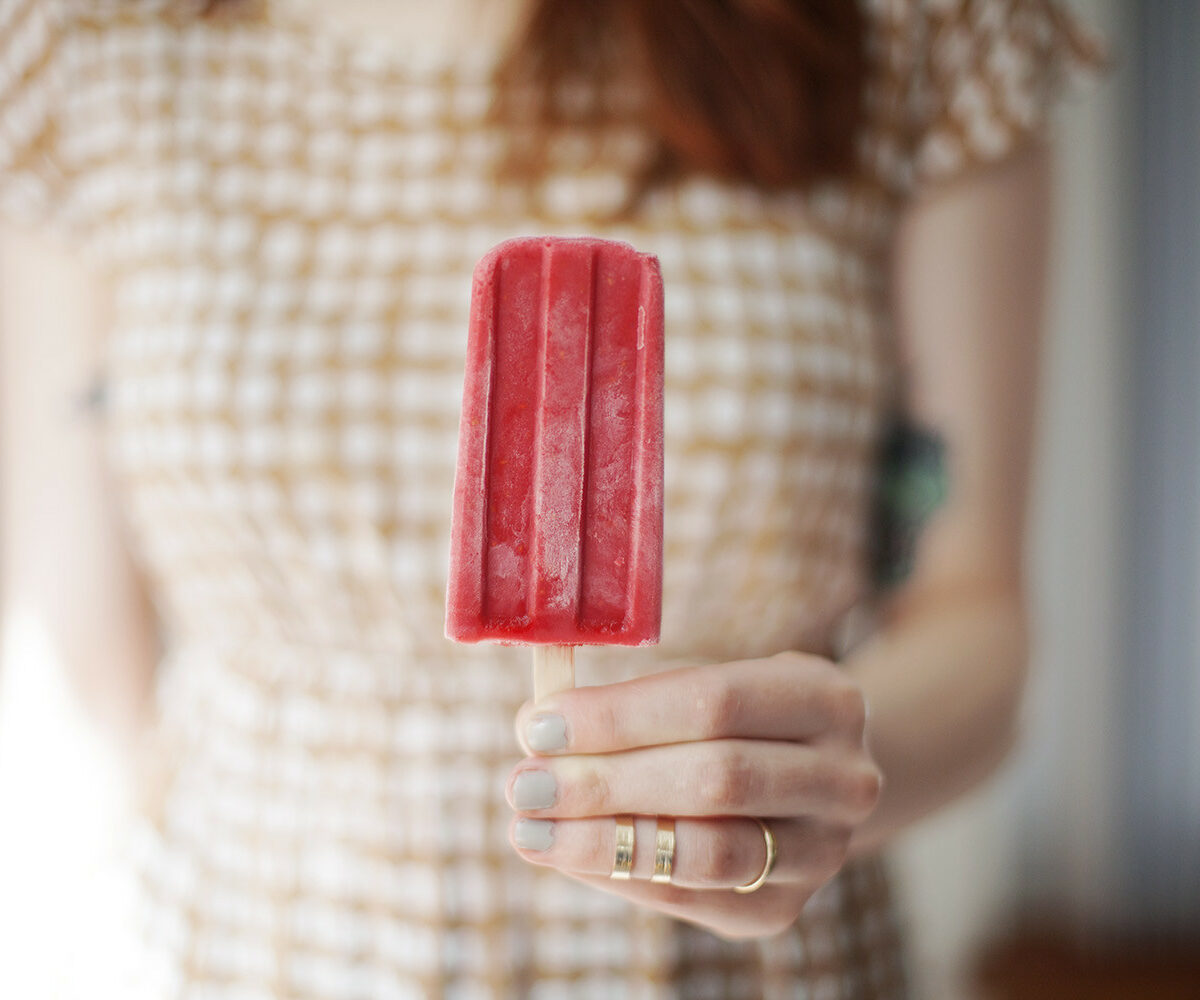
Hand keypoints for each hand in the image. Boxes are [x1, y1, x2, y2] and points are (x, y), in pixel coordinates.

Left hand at [505, 652, 882, 940]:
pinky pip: (690, 897)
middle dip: (607, 781)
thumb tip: (538, 725)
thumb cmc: (737, 717)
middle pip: (716, 779)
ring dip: (605, 841)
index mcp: (826, 700)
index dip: (622, 715)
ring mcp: (821, 853)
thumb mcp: (708, 684)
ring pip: (709, 852)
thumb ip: (635, 703)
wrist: (809, 779)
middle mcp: (843, 780)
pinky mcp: (781, 909)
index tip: (541, 722)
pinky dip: (619, 876)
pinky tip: (565, 854)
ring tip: (530, 828)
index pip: (715, 702)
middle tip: (525, 782)